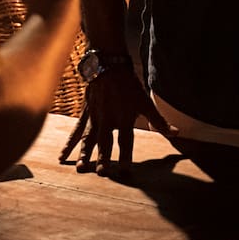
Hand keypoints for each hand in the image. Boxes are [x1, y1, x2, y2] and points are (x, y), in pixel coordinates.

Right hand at [60, 50, 171, 172]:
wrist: (109, 66)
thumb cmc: (129, 85)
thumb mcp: (146, 102)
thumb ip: (159, 121)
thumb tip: (176, 134)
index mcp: (124, 118)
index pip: (126, 141)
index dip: (126, 156)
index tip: (124, 171)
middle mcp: (108, 120)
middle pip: (105, 142)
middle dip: (104, 158)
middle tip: (102, 173)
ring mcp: (95, 118)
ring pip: (88, 139)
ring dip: (85, 154)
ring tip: (80, 169)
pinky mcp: (85, 114)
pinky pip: (76, 131)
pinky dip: (68, 144)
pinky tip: (62, 156)